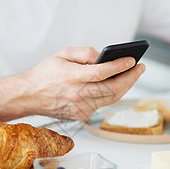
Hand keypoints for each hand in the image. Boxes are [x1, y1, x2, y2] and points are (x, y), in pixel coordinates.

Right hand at [22, 47, 145, 119]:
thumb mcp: (62, 54)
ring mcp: (80, 107)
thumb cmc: (45, 74)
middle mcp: (77, 94)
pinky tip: (116, 85)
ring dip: (125, 87)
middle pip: (112, 89)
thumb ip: (84, 53)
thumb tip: (103, 57)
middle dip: (130, 78)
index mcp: (72, 76)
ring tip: (133, 75)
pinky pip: (101, 105)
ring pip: (110, 99)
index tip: (132, 60)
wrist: (29, 96)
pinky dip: (111, 95)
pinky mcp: (80, 115)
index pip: (102, 72)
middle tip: (140, 68)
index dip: (120, 66)